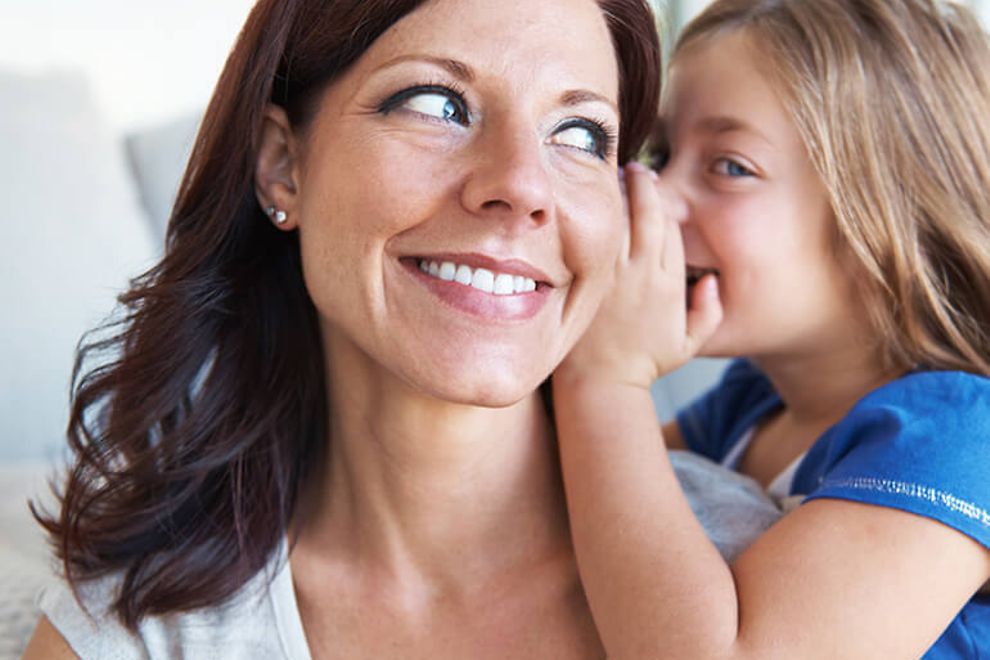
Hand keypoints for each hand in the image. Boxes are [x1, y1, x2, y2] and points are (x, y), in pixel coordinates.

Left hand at [557, 162, 722, 388]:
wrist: (602, 381)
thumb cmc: (644, 363)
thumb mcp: (688, 344)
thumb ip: (709, 312)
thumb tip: (712, 280)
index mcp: (670, 282)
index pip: (672, 229)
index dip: (665, 205)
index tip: (655, 189)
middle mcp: (644, 272)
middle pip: (649, 213)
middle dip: (645, 185)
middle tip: (636, 169)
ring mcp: (614, 272)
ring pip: (620, 217)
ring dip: (619, 192)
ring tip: (615, 174)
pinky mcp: (589, 276)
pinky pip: (595, 233)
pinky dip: (596, 213)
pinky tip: (591, 199)